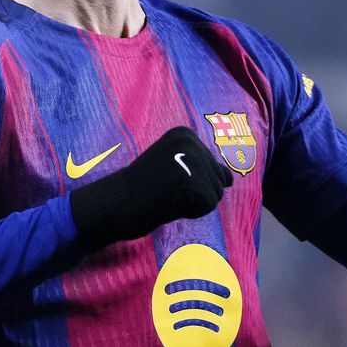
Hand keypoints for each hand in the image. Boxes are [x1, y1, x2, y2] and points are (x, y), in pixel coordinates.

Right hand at [69, 127, 232, 249]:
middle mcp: (191, 142)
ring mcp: (192, 161)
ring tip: (167, 197)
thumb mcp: (173, 166)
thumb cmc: (141, 188)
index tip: (165, 179)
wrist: (115, 202)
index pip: (210, 165)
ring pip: (215, 193)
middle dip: (195, 191)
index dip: (190, 180)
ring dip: (194, 202)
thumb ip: (201, 167)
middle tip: (165, 190)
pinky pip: (209, 206)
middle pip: (216, 177)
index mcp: (184, 134)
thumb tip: (231, 179)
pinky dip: (192, 212)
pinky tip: (170, 205)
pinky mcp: (193, 183)